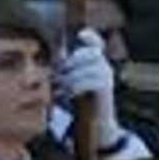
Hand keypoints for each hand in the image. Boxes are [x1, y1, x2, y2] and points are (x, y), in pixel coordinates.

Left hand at [56, 28, 121, 148]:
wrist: (94, 124)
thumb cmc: (79, 103)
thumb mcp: (71, 84)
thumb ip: (65, 72)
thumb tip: (52, 63)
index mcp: (95, 63)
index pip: (96, 43)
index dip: (90, 37)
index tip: (80, 35)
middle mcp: (103, 66)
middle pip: (88, 54)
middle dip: (69, 63)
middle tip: (55, 76)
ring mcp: (106, 76)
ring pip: (85, 68)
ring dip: (68, 78)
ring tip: (57, 90)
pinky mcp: (105, 88)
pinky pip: (88, 81)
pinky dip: (73, 87)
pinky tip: (65, 95)